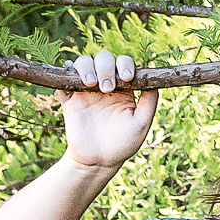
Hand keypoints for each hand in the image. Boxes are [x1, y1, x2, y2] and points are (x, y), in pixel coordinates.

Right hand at [56, 52, 158, 173]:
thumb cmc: (124, 143)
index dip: (125, 64)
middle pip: (104, 58)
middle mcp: (106, 84)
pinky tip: (70, 72)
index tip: (127, 78)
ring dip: (87, 66)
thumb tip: (154, 80)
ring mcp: (86, 89)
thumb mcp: (141, 123)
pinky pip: (64, 78)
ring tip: (91, 84)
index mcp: (125, 88)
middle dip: (106, 67)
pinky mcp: (70, 98)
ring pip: (84, 62)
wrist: (99, 160)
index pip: (124, 64)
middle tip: (107, 89)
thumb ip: (149, 102)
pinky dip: (66, 70)